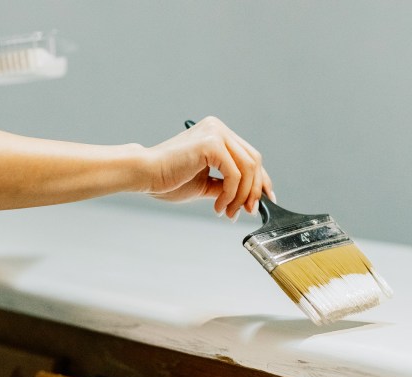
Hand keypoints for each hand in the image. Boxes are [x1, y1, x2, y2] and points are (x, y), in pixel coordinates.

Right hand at [146, 116, 274, 219]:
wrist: (145, 175)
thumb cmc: (168, 179)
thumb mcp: (206, 184)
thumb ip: (228, 186)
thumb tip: (251, 198)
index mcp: (218, 134)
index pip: (250, 156)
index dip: (261, 180)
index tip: (266, 199)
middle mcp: (218, 129)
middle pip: (254, 161)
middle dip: (254, 190)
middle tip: (247, 211)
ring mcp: (216, 133)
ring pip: (248, 168)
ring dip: (242, 196)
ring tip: (229, 212)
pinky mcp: (211, 144)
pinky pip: (234, 174)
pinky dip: (231, 194)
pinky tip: (218, 206)